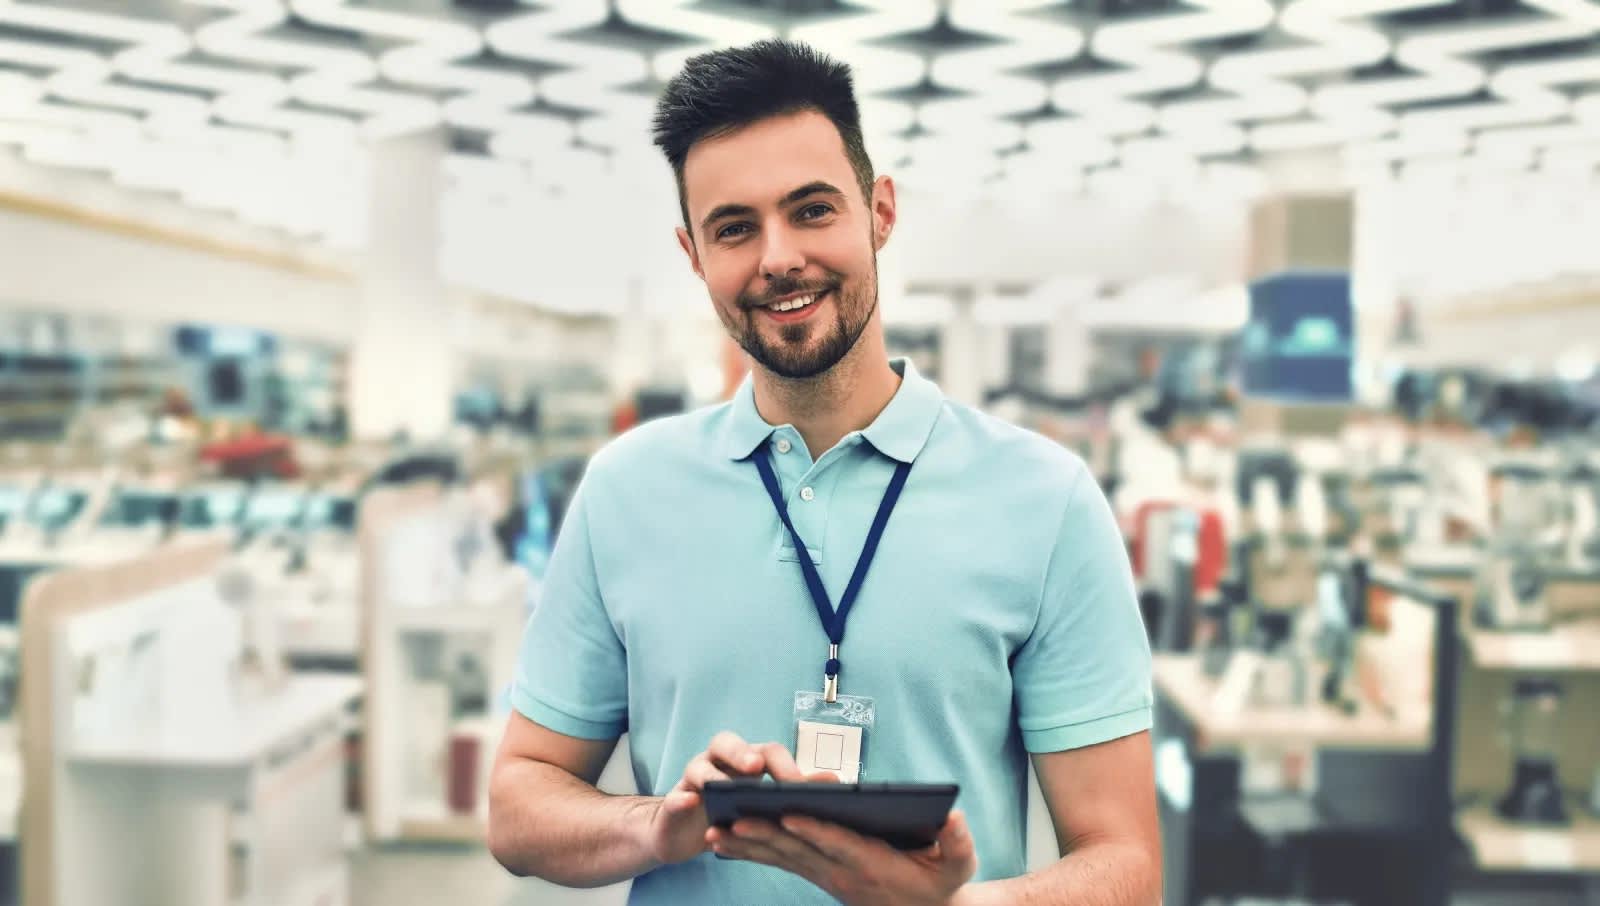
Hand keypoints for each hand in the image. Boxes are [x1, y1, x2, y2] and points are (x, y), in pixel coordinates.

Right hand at [644, 731, 824, 865]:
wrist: (683, 833)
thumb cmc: (730, 813)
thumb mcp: (761, 805)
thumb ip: (792, 791)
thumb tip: (835, 782)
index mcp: (744, 761)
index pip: (766, 751)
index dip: (785, 765)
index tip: (803, 786)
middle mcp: (718, 762)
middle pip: (727, 744)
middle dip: (743, 753)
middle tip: (757, 767)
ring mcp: (692, 780)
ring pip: (699, 767)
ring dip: (712, 775)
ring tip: (723, 786)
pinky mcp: (674, 803)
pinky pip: (675, 797)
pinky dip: (682, 799)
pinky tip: (690, 803)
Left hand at [706, 809, 977, 905]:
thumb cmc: (940, 884)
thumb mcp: (960, 865)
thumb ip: (958, 842)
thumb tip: (952, 815)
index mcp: (873, 863)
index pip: (839, 844)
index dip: (814, 830)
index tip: (789, 815)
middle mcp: (843, 871)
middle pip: (799, 850)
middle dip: (764, 835)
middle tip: (731, 821)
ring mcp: (827, 875)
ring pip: (783, 857)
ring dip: (748, 846)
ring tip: (714, 833)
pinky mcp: (819, 875)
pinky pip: (781, 862)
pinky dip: (752, 852)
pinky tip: (724, 844)